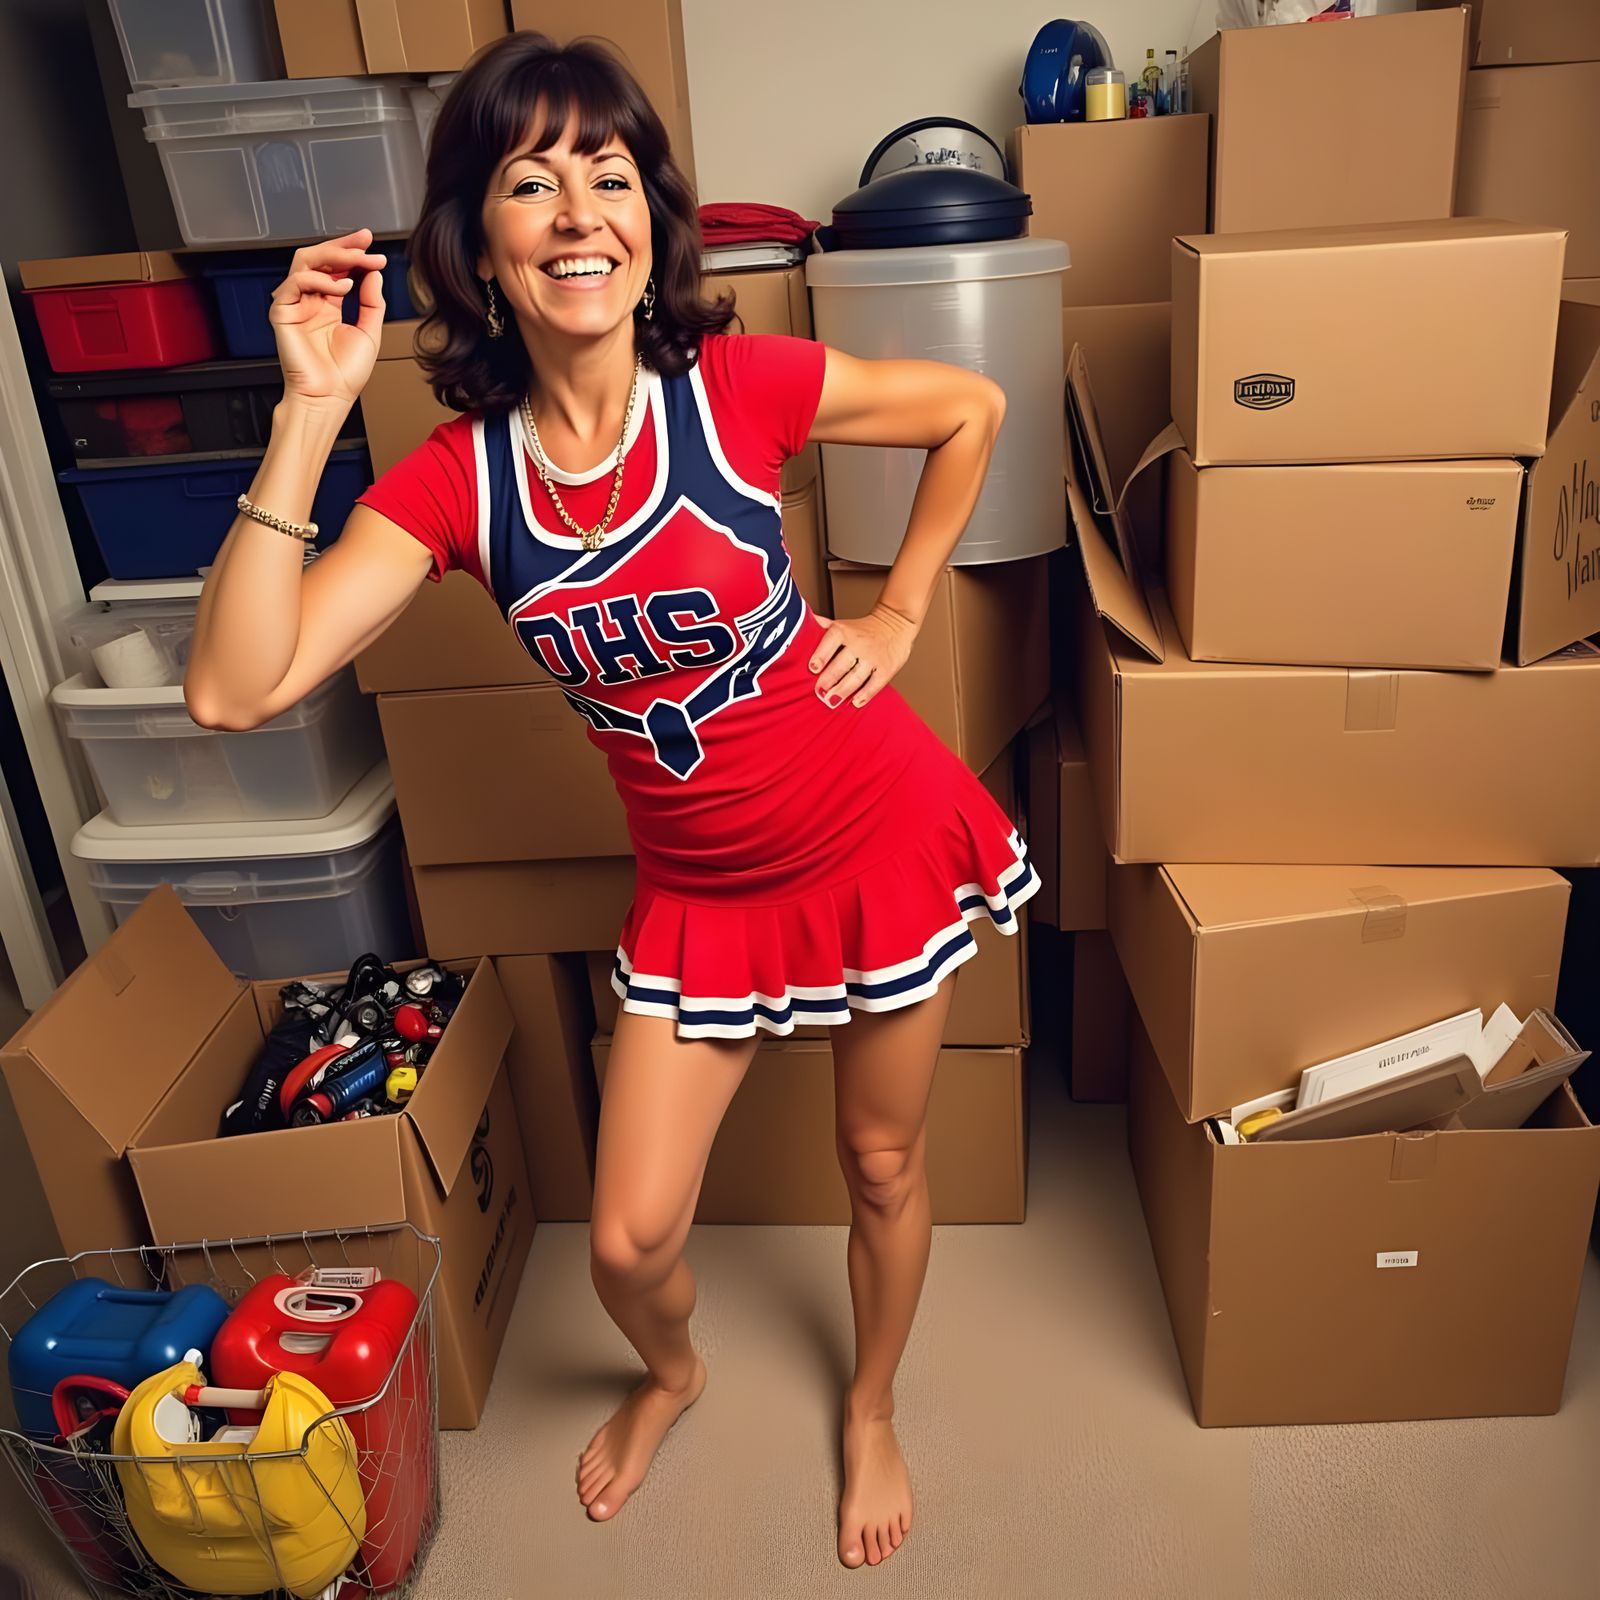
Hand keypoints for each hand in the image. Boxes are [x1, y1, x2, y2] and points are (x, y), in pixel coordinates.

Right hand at [271, 228, 387, 409]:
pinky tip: (342, 287)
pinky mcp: (282, 312)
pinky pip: (296, 283)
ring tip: (358, 260)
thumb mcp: (369, 332)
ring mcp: (295, 304)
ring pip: (305, 262)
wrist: (329, 398)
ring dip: (334, 256)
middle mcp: (310, 301)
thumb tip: (373, 273)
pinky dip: (320, 279)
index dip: (352, 253)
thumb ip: (372, 302)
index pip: (336, 268)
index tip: (372, 246)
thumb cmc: (345, 375)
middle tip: (365, 242)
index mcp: (328, 305)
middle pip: (319, 259)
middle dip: (343, 246)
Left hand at [807, 603, 918, 710]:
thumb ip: (820, 627)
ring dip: (842, 691)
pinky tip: (855, 702)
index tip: (813, 669)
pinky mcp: (887, 669)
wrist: (896, 623)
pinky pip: (875, 685)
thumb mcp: (841, 624)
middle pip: (841, 664)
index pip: (830, 642)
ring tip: (831, 701)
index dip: (821, 656)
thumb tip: (797, 624)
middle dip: (829, 680)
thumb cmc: (862, 629)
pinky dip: (864, 695)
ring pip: (856, 677)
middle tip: (819, 693)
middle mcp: (859, 643)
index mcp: (843, 631)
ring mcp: (873, 657)